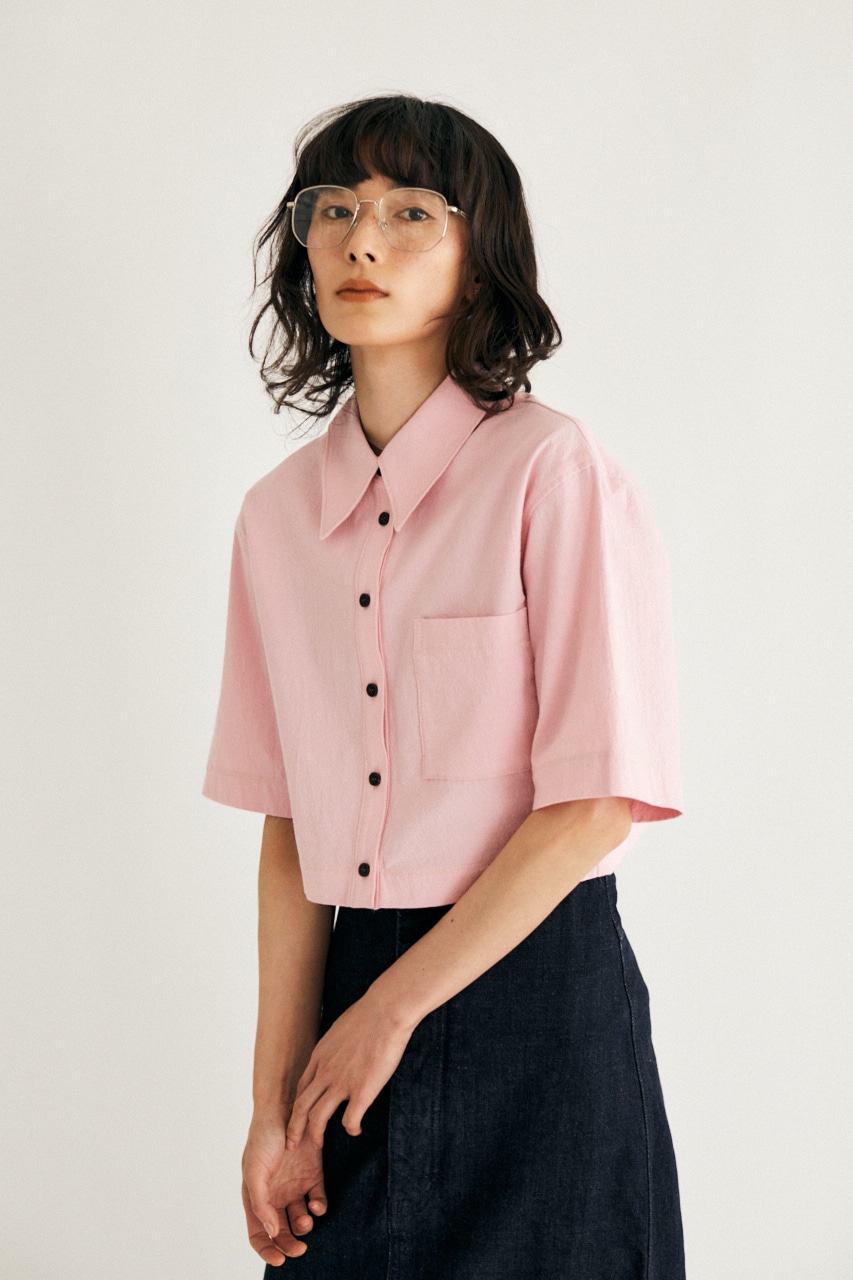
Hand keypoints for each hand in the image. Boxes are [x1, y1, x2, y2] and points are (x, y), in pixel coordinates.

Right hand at [242, 1110, 327, 1265]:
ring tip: (307, 1217)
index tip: (279, 1260)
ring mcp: (294, 1187)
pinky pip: (318, 1201)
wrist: (286, 1108)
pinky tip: (317, 1204)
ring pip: (301, 1220)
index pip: (258, 1234)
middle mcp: (275, 1196)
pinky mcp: (313, 1176)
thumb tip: (271, 1232)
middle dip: (290, 1244)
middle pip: (282, 1232)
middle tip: (300, 1249)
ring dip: (305, 1225)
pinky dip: (319, 1207)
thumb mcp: (254, 1171)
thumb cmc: (263, 1138)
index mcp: (256, 1198)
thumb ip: (260, 1202)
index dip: (266, 1251)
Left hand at [284, 992, 413, 1151]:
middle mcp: (325, 1072)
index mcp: (320, 1056)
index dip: (296, 1107)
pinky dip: (351, 1130)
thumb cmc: (369, 1014)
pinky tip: (356, 1130)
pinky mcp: (361, 1091)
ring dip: (316, 1135)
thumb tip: (340, 1051)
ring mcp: (341, 1082)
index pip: (301, 1088)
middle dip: (294, 1129)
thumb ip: (336, 1046)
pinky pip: (349, 1121)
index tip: (297, 1118)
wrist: (385, 1011)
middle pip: (300, 1107)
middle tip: (292, 1144)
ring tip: (319, 1144)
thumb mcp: (341, 1028)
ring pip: (317, 1118)